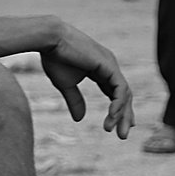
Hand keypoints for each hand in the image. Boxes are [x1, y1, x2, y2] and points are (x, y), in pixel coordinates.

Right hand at [40, 23, 135, 138]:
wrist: (49, 39)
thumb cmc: (54, 58)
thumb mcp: (65, 84)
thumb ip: (75, 100)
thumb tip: (79, 120)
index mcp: (101, 69)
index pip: (115, 92)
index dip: (118, 109)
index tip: (117, 127)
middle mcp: (109, 66)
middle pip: (123, 95)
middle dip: (124, 116)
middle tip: (122, 135)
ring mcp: (111, 65)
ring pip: (124, 94)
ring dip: (122, 114)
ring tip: (116, 131)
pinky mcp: (109, 66)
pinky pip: (120, 90)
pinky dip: (118, 105)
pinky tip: (113, 117)